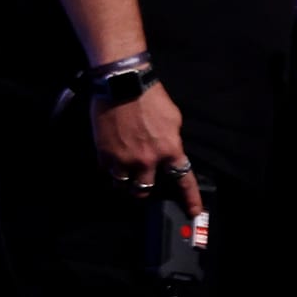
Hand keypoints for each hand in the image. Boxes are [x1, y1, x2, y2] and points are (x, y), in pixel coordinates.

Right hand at [92, 83, 203, 217]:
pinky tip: (111, 163)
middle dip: (143, 191)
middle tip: (142, 185)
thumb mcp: (173, 120)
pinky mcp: (103, 154)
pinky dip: (110, 171)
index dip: (190, 199)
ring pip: (123, 185)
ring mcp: (123, 159)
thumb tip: (170, 149)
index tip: (193, 212)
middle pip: (144, 190)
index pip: (183, 181)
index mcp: (170, 151)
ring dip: (124, 183)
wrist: (123, 84)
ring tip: (124, 175)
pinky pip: (107, 173)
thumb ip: (172, 140)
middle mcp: (147, 161)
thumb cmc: (151, 98)